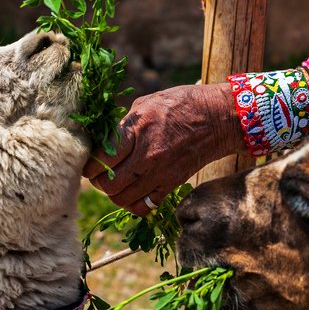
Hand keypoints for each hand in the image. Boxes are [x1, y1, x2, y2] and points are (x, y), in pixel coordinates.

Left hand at [84, 83, 242, 216]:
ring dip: (114, 194)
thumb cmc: (182, 103)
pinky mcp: (172, 184)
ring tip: (115, 184)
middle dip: (98, 181)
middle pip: (108, 184)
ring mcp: (160, 174)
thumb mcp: (147, 103)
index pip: (101, 158)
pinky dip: (134, 204)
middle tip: (99, 175)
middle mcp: (147, 156)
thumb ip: (124, 125)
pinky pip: (144, 206)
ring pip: (122, 199)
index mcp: (138, 131)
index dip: (89, 163)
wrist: (219, 118)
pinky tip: (133, 193)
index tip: (89, 162)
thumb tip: (104, 141)